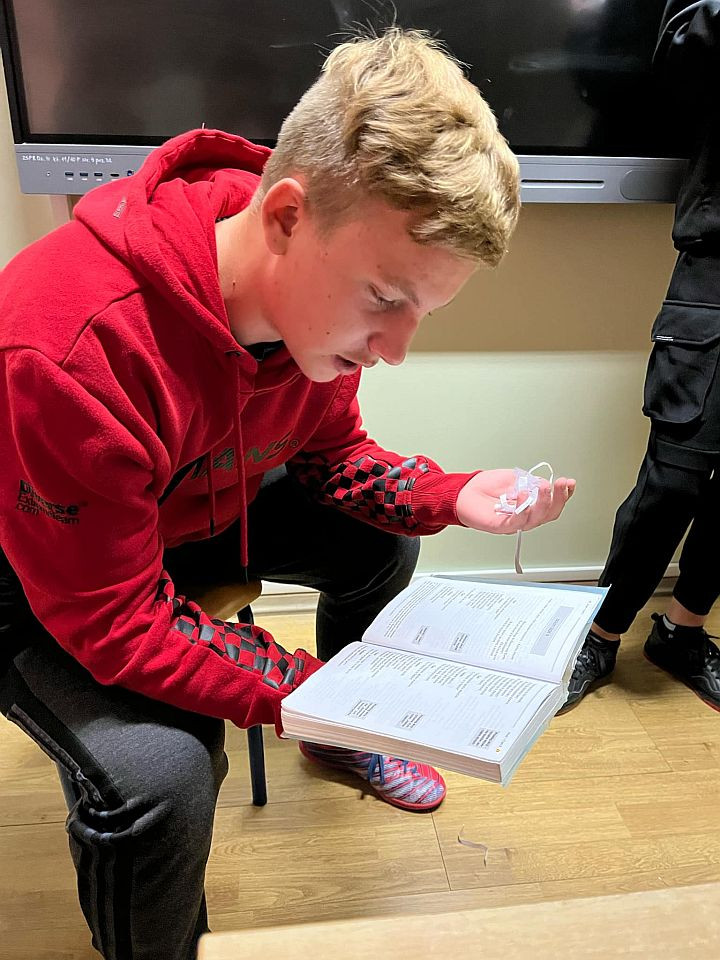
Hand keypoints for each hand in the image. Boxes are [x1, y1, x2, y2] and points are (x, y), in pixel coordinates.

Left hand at [456, 469, 574, 534]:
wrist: (463, 492)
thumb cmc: (485, 487)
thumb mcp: (514, 478)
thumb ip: (530, 482)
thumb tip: (546, 485)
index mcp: (531, 505)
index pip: (553, 503)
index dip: (564, 495)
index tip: (569, 483)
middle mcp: (525, 516)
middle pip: (549, 514)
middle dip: (559, 499)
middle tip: (561, 484)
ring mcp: (514, 523)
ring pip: (536, 519)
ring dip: (543, 503)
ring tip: (544, 488)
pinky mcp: (501, 526)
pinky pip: (516, 522)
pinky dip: (521, 509)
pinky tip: (522, 495)